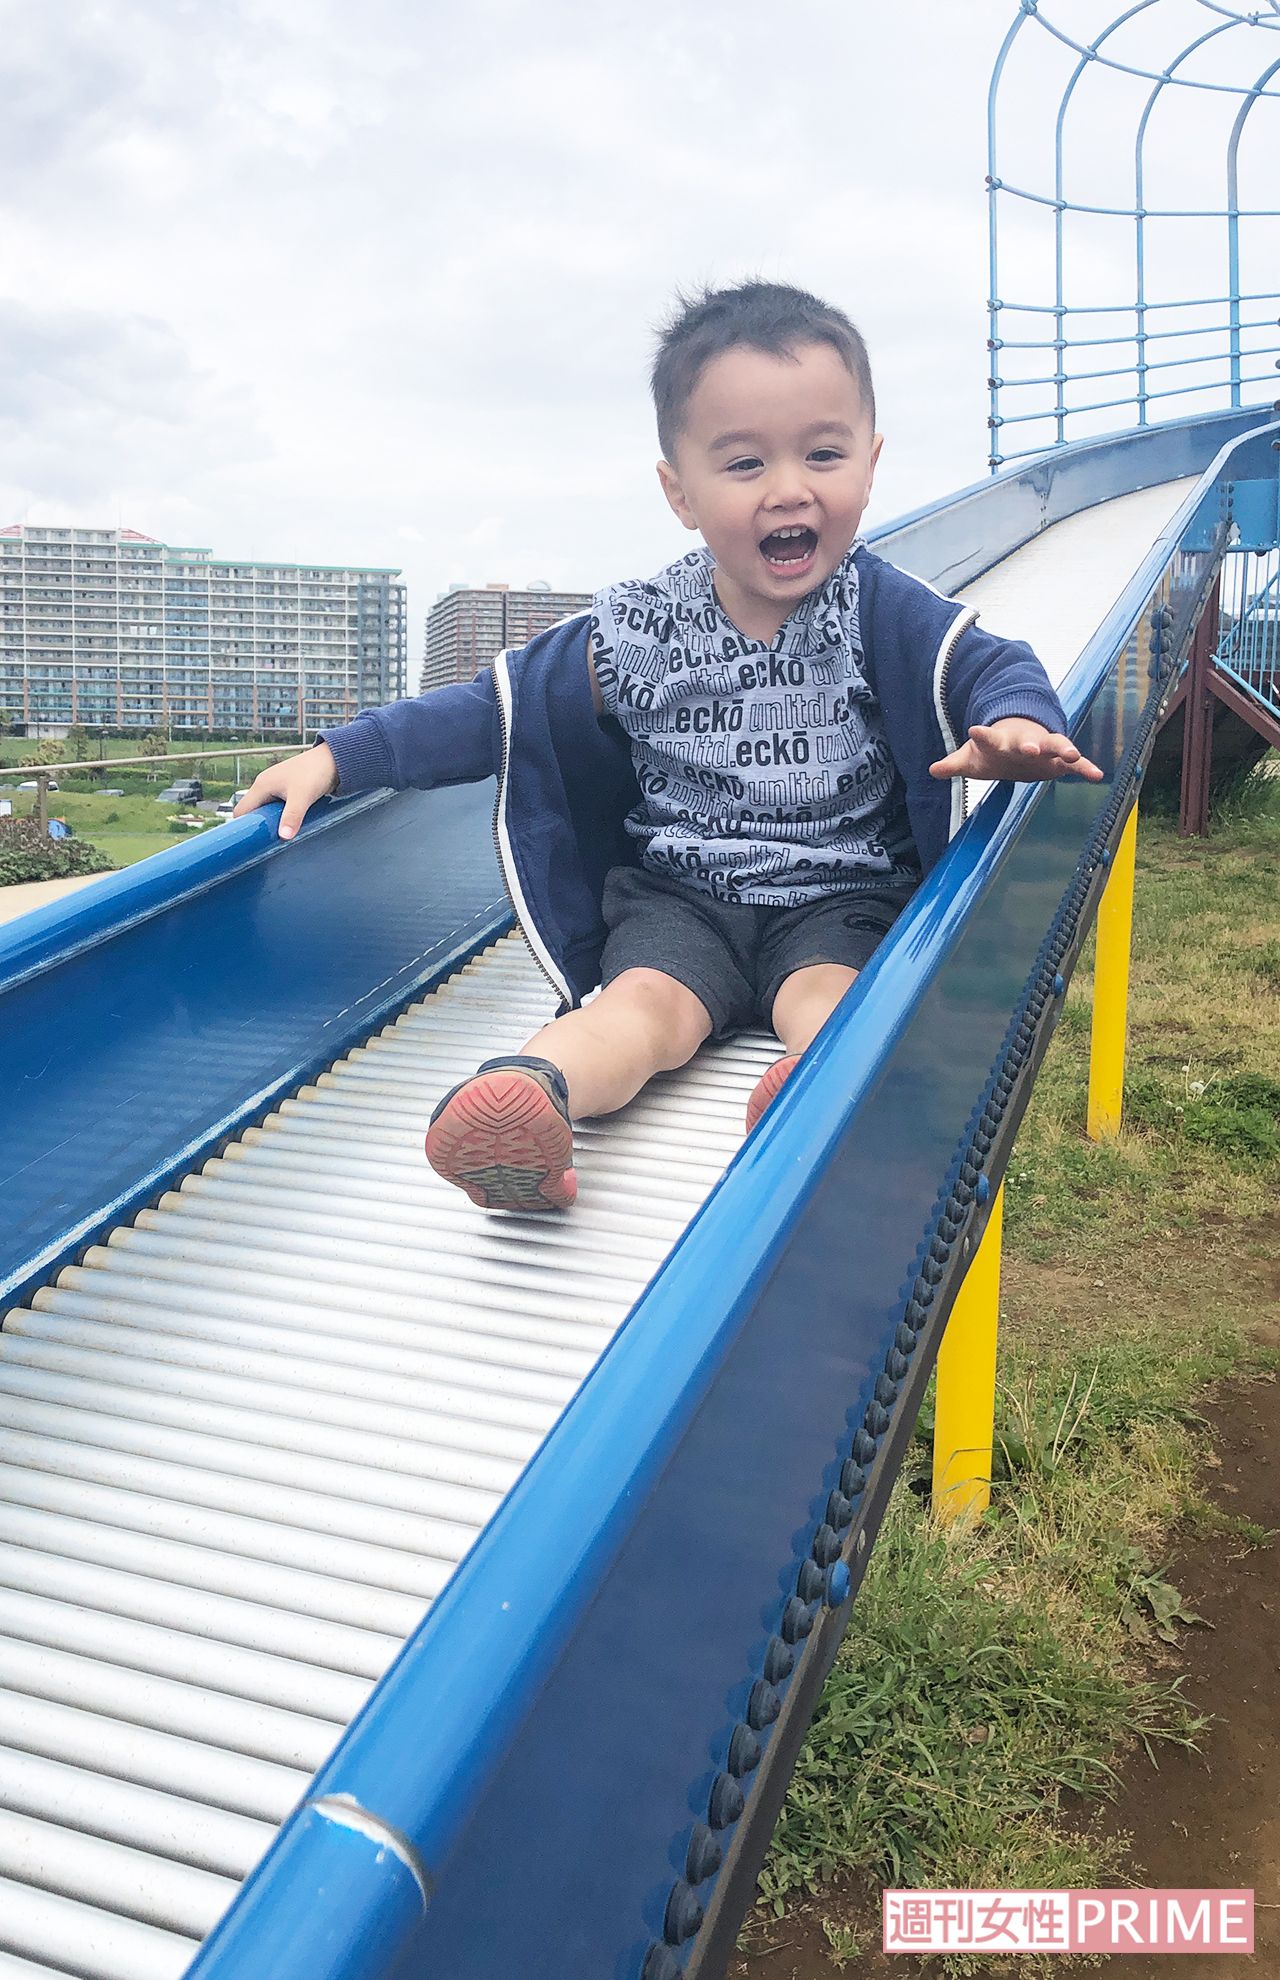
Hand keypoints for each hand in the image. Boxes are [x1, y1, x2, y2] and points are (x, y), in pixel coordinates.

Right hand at [232, 742, 338, 838]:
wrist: (335, 759)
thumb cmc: (316, 772)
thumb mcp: (302, 796)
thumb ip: (292, 816)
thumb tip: (283, 837)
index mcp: (262, 785)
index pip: (241, 811)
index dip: (243, 827)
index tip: (251, 843)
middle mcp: (266, 786)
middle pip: (253, 812)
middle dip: (259, 827)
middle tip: (268, 844)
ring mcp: (277, 788)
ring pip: (267, 811)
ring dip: (272, 823)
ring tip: (280, 838)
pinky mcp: (289, 792)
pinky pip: (279, 809)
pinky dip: (282, 818)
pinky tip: (291, 828)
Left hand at [929, 718, 1103, 783]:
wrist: (1019, 742)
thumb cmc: (994, 752)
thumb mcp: (972, 758)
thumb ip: (954, 764)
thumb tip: (932, 770)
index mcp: (1000, 741)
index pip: (989, 738)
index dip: (982, 735)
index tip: (975, 730)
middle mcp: (1024, 742)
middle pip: (1027, 741)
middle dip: (1029, 744)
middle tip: (1030, 747)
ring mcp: (1044, 748)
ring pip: (1055, 746)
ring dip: (1063, 749)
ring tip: (1071, 754)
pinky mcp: (1058, 759)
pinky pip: (1075, 763)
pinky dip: (1085, 767)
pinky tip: (1098, 775)